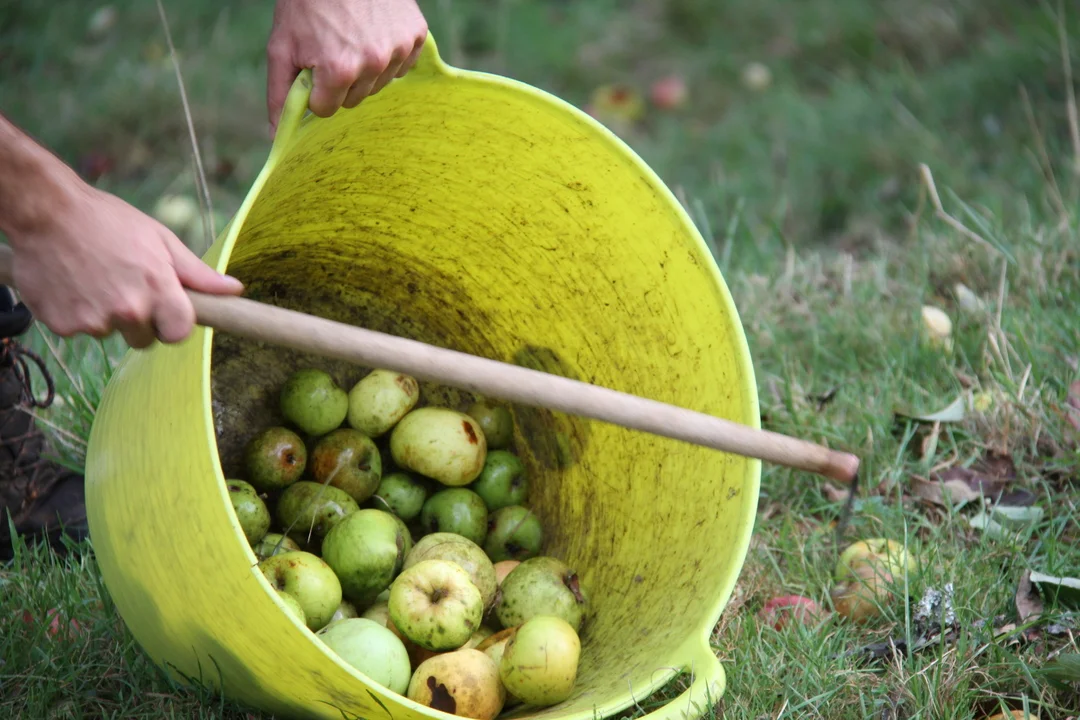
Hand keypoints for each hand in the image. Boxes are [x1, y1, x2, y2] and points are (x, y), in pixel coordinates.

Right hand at [10, 184, 243, 348]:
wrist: (45, 211)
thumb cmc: (108, 221)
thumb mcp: (160, 239)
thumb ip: (197, 273)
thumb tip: (234, 290)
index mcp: (157, 289)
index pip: (179, 334)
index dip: (173, 324)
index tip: (165, 311)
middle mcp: (127, 310)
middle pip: (144, 340)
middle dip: (139, 320)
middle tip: (123, 285)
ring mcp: (93, 320)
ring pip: (110, 333)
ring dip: (105, 314)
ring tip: (94, 278)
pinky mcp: (62, 325)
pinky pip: (78, 330)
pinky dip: (76, 311)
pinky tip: (72, 283)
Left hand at [266, 0, 427, 135]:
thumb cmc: (306, 4)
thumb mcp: (281, 47)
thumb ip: (279, 95)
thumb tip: (277, 136)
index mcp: (339, 70)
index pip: (327, 109)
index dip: (315, 89)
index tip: (313, 66)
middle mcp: (374, 63)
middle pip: (354, 100)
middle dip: (340, 81)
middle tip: (331, 48)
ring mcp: (399, 49)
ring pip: (378, 85)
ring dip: (365, 70)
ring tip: (352, 37)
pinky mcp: (416, 36)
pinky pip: (401, 66)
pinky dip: (388, 55)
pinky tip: (373, 33)